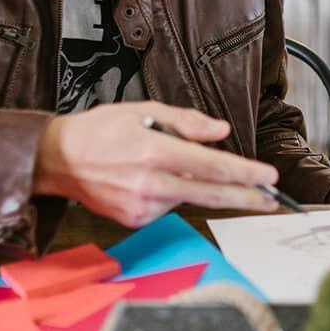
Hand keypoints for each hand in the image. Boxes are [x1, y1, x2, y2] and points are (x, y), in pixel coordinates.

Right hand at [34, 102, 280, 227]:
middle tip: (271, 199)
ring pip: (188, 197)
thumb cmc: (99, 131)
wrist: (57, 160)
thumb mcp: (143, 110)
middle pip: (211, 193)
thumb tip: (220, 132)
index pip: (211, 166)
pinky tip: (150, 179)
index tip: (268, 176)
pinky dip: (170, 193)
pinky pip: (167, 206)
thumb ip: (187, 121)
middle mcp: (149, 183)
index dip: (244, 173)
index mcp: (154, 151)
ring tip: (164, 164)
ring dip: (194, 185)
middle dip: (246, 196)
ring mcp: (141, 206)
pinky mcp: (134, 220)